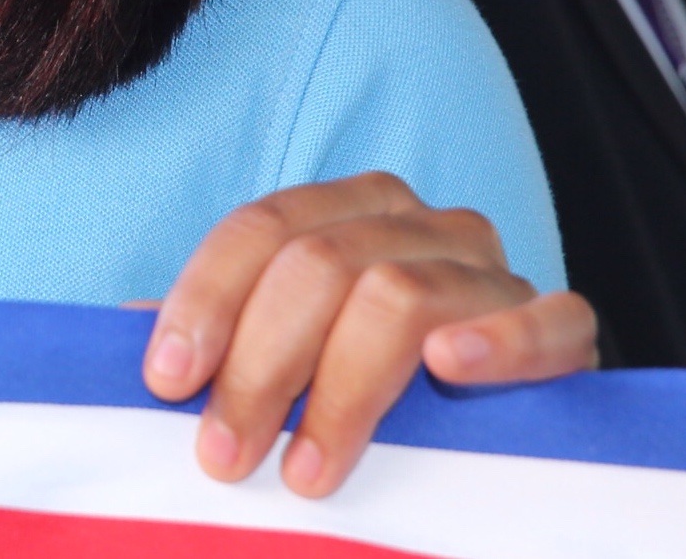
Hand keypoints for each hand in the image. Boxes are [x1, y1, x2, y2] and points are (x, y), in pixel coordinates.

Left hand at [144, 172, 594, 498]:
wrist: (506, 423)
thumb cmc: (373, 390)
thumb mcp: (290, 360)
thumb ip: (223, 342)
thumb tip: (120, 337)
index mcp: (352, 213)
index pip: (263, 229)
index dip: (205, 299)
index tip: (165, 381)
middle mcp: (424, 225)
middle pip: (321, 262)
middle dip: (260, 365)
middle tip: (224, 456)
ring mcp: (495, 272)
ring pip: (402, 293)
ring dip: (343, 389)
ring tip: (307, 471)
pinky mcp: (565, 329)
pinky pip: (546, 317)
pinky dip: (498, 339)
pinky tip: (451, 369)